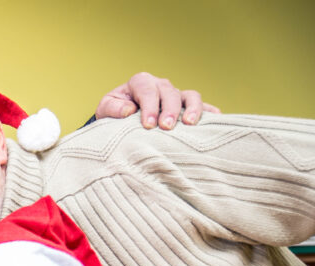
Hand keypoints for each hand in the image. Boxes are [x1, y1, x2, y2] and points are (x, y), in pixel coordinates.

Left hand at [95, 72, 220, 128]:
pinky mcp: (186, 105)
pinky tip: (216, 118)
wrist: (120, 119)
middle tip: (166, 127)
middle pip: (169, 93)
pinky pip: (201, 105)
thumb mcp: (105, 109)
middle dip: (169, 110)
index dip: (149, 107)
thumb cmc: (113, 114)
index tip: (147, 125)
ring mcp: (175, 94)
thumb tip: (129, 110)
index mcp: (140, 82)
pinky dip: (209, 110)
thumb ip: (112, 108)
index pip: (147, 91)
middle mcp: (160, 85)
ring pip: (189, 95)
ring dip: (192, 108)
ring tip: (190, 124)